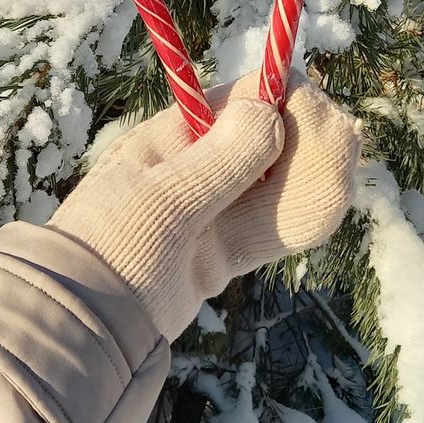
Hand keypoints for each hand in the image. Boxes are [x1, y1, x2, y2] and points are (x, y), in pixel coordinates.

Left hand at [48, 71, 360, 341]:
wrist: (85, 322)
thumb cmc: (114, 247)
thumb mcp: (167, 198)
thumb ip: (223, 158)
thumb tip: (269, 106)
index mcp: (177, 136)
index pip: (246, 100)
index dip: (286, 101)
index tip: (316, 116)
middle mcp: (199, 166)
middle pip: (270, 141)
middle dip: (307, 144)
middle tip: (338, 152)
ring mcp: (211, 210)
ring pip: (277, 184)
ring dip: (310, 180)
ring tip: (337, 178)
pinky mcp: (220, 251)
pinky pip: (272, 226)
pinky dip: (300, 218)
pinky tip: (326, 204)